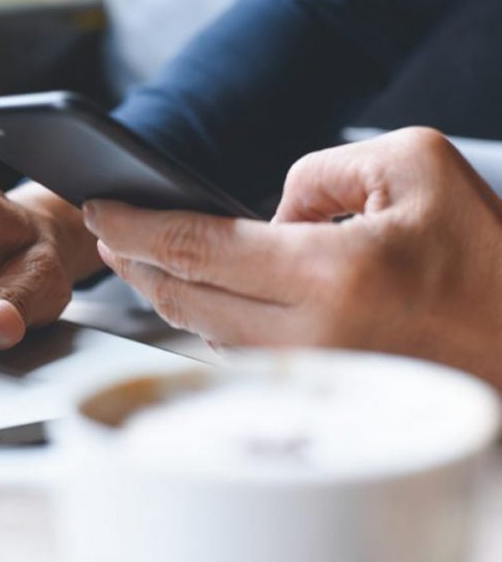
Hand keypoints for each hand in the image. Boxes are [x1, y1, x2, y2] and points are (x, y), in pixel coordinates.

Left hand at [84, 128, 501, 387]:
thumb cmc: (489, 258)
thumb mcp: (415, 167)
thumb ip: (319, 172)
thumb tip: (267, 212)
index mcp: (333, 273)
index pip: (198, 246)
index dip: (137, 226)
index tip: (100, 210)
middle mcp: (313, 334)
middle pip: (184, 298)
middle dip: (135, 261)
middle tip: (110, 233)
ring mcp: (313, 373)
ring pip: (205, 333)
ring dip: (167, 294)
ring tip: (146, 259)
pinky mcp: (321, 395)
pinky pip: (242, 357)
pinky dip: (207, 322)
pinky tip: (199, 298)